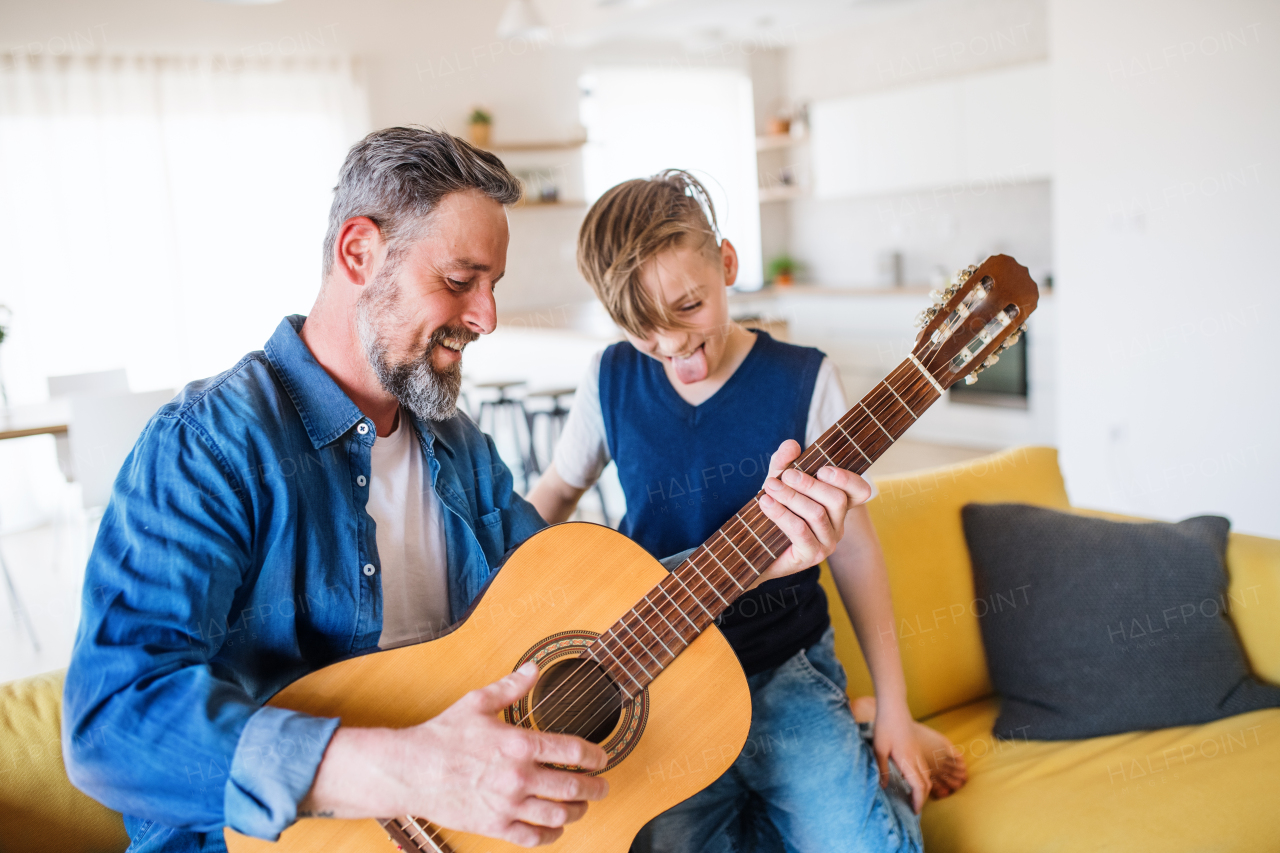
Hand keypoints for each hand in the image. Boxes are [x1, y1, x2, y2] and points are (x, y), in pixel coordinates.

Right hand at [301, 662, 609, 846]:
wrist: (409, 770)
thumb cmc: (441, 736)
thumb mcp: (477, 702)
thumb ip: (511, 687)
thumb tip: (533, 669)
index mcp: (518, 745)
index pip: (571, 751)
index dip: (595, 756)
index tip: (602, 758)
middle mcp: (518, 778)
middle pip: (572, 787)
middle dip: (595, 788)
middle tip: (602, 786)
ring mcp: (507, 805)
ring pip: (557, 815)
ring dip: (577, 812)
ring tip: (582, 806)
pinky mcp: (494, 826)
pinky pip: (532, 837)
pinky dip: (550, 835)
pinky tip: (555, 829)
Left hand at [752, 439, 872, 584]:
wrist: (754, 547)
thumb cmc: (773, 511)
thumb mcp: (778, 481)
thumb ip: (784, 462)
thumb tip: (791, 445)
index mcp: (837, 505)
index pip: (860, 491)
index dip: (847, 478)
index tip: (823, 469)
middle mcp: (838, 524)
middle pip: (836, 499)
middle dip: (809, 484)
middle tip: (785, 475)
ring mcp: (827, 542)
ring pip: (817, 514)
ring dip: (791, 497)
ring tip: (769, 487)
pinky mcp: (811, 556)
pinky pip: (800, 531)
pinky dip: (782, 514)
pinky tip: (766, 503)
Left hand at [870, 702, 931, 813]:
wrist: (894, 706)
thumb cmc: (884, 726)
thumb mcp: (878, 748)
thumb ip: (882, 768)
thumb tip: (884, 786)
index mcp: (907, 759)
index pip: (919, 786)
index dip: (918, 801)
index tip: (914, 811)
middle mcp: (916, 758)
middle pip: (926, 784)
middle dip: (922, 798)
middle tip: (913, 808)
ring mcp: (918, 752)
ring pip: (926, 776)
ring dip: (922, 789)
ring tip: (912, 797)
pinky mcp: (916, 748)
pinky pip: (924, 768)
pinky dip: (922, 779)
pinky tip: (912, 781)